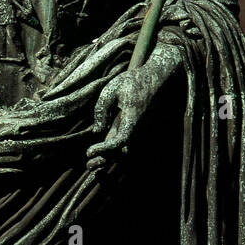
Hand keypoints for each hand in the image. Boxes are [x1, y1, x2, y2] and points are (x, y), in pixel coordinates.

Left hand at [86, 45, 180, 168]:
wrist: (156, 78)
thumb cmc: (133, 81)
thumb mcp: (112, 89)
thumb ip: (101, 109)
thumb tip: (97, 131)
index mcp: (133, 119)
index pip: (119, 141)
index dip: (104, 149)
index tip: (88, 151)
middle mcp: (138, 128)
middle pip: (122, 153)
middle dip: (104, 161)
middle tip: (88, 166)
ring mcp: (138, 130)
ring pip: (124, 151)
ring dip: (108, 158)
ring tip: (91, 164)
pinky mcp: (136, 128)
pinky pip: (125, 145)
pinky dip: (113, 152)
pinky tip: (100, 154)